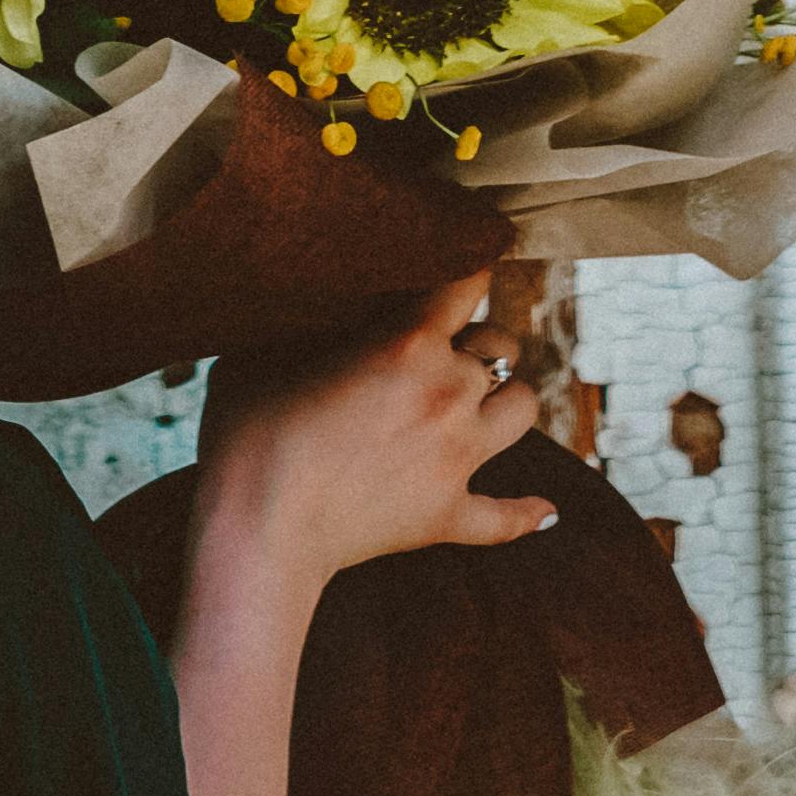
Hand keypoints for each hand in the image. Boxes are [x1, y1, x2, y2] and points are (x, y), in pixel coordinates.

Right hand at [194, 270, 558, 604]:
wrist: (257, 528)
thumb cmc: (250, 430)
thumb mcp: (268, 350)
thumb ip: (311, 319)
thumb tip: (314, 300)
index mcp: (410, 342)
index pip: (468, 282)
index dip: (468, 268)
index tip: (460, 267)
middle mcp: (449, 392)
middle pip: (503, 345)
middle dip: (479, 340)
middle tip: (444, 348)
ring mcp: (457, 458)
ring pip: (524, 411)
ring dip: (505, 401)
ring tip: (479, 403)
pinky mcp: (448, 516)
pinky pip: (507, 518)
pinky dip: (525, 514)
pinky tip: (546, 512)